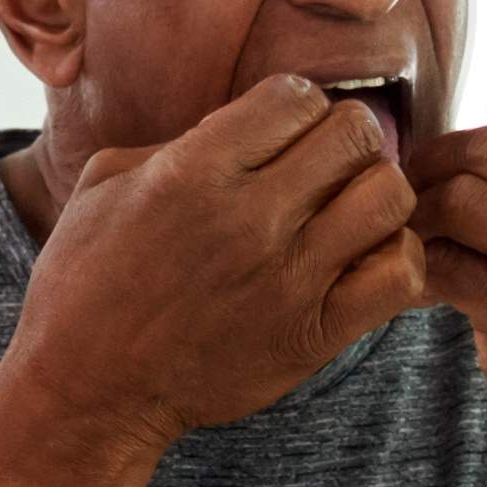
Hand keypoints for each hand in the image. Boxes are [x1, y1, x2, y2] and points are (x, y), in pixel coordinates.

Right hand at [3, 76, 431, 448]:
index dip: (298, 107)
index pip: (298, 95)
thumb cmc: (86, 283)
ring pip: (390, 197)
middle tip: (324, 171)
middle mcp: (250, 219)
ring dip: (376, 196)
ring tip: (348, 214)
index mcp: (195, 170)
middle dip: (345, 142)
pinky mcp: (315, 335)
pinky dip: (395, 259)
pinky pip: (400, 274)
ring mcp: (290, 280)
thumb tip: (245, 125)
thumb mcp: (106, 184)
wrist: (88, 390)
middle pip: (355, 135)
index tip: (283, 136)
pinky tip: (362, 263)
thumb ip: (180, 141)